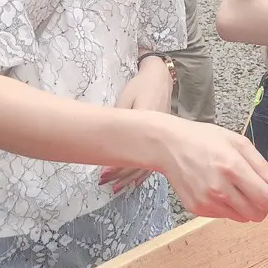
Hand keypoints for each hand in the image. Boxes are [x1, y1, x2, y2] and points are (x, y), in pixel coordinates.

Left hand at [103, 58, 175, 192]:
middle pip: (140, 162)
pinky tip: (134, 180)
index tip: (104, 174)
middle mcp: (158, 136)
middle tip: (106, 183)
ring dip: (130, 177)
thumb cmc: (141, 86)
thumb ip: (121, 119)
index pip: (133, 152)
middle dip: (122, 175)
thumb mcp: (126, 99)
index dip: (118, 166)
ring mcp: (162, 139)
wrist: (160, 79)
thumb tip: (111, 142)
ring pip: (147, 163)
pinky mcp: (163, 139)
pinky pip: (152, 160)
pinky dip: (141, 172)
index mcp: (149, 125)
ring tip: (117, 187)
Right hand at [155, 119, 267, 223]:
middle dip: (264, 204)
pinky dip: (228, 206)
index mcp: (233, 168)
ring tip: (231, 184)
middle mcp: (220, 188)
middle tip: (255, 187)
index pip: (267, 198)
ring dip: (246, 206)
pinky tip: (216, 187)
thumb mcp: (238, 143)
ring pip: (242, 217)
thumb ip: (262, 167)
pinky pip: (225, 216)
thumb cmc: (205, 139)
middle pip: (257, 213)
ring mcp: (207, 201)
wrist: (168, 146)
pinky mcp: (197, 209)